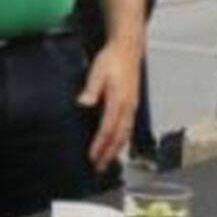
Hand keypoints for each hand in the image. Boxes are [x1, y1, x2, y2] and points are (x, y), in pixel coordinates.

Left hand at [77, 39, 141, 170]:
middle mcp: (128, 106)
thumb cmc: (113, 59)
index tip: (92, 156)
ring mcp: (132, 106)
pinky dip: (122, 140)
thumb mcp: (98, 71)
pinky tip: (116, 144)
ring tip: (106, 161)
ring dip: (116, 150)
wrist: (128, 48)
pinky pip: (128, 127)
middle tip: (99, 167)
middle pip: (119, 136)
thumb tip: (84, 102)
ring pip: (126, 134)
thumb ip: (91, 88)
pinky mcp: (133, 104)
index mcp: (119, 100)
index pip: (108, 128)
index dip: (100, 145)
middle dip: (109, 154)